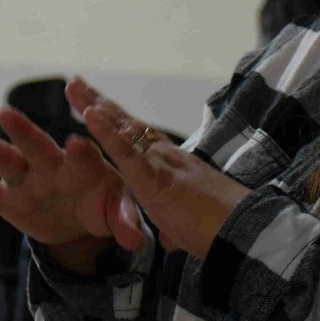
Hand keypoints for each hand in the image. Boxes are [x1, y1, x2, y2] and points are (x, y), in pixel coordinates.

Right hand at [0, 106, 143, 270]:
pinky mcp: (8, 198)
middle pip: (36, 146)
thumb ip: (125, 221)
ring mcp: (26, 179)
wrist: (81, 216)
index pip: (83, 156)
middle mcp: (50, 165)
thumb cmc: (102, 202)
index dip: (80, 151)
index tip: (78, 142)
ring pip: (4, 158)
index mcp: (83, 166)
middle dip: (23, 131)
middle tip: (7, 113)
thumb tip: (137, 241)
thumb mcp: (118, 211)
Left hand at [67, 76, 253, 261]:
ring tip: (74, 87)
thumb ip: (173, 228)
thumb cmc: (221, 231)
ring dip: (95, 108)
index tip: (96, 103)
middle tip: (75, 82)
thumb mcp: (187, 228)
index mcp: (171, 166)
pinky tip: (90, 116)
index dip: (115, 120)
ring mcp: (161, 165)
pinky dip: (107, 135)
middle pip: (126, 124)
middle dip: (98, 103)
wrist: (246, 235)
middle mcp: (165, 157)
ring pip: (123, 131)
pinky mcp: (157, 180)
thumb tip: (169, 239)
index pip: (138, 137)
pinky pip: (127, 154)